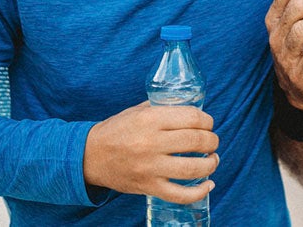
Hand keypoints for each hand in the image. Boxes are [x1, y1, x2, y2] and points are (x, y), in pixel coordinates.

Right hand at [82, 102, 218, 202]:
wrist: (90, 156)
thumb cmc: (117, 131)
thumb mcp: (138, 111)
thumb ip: (163, 108)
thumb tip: (192, 108)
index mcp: (150, 119)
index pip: (192, 117)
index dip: (207, 120)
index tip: (208, 124)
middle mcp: (151, 143)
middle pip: (196, 141)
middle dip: (212, 141)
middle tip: (212, 141)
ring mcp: (150, 167)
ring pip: (193, 168)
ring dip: (211, 164)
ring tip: (212, 160)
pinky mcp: (149, 187)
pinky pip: (180, 195)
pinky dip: (199, 192)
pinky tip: (208, 185)